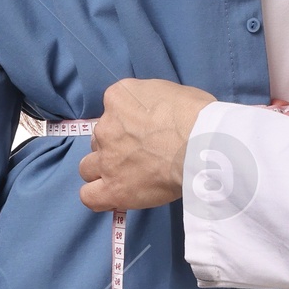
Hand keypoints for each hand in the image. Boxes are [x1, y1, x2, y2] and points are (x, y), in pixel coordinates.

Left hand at [79, 77, 214, 211]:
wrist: (201, 145)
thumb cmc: (197, 115)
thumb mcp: (170, 91)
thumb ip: (152, 103)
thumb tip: (156, 116)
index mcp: (119, 98)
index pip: (112, 110)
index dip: (127, 123)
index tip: (144, 131)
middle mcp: (106, 127)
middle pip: (99, 139)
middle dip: (115, 146)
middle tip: (139, 154)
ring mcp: (106, 159)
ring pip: (87, 167)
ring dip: (104, 170)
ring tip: (127, 176)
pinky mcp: (113, 188)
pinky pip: (89, 196)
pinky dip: (99, 196)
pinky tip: (114, 196)